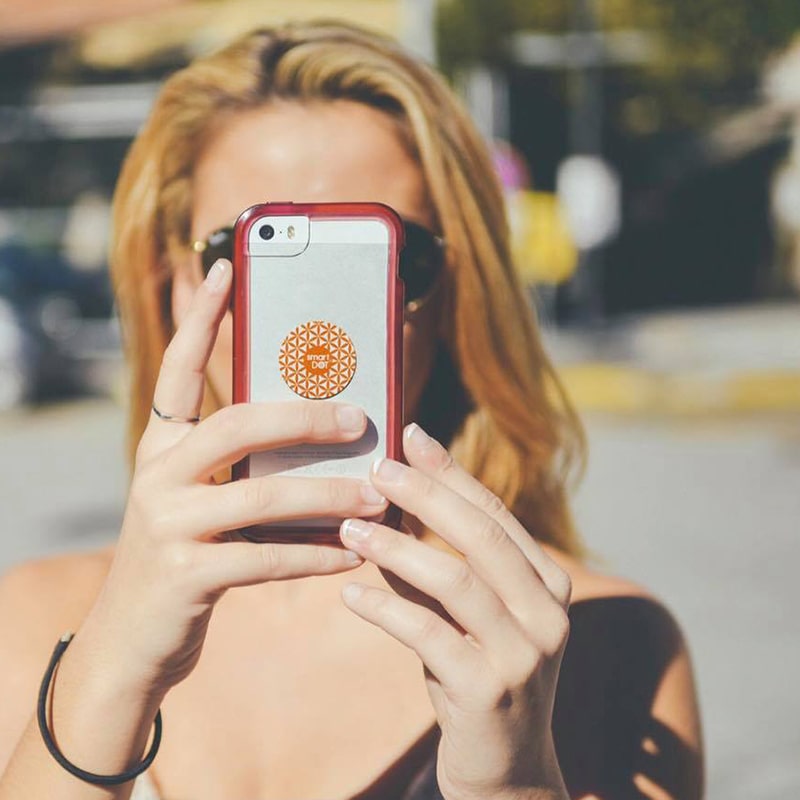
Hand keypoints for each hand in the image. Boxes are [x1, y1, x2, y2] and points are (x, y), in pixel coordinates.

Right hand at [82, 259, 386, 696]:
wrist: (134, 639)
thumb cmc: (188, 555)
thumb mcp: (205, 500)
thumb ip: (247, 467)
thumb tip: (330, 436)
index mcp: (162, 447)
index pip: (177, 370)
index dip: (200, 319)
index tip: (224, 268)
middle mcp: (156, 475)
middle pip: (237, 424)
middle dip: (306, 418)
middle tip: (360, 420)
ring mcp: (164, 524)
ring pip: (263, 495)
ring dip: (331, 496)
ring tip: (378, 497)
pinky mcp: (183, 574)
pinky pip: (268, 557)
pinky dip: (317, 554)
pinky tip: (353, 552)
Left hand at [338, 423, 571, 799]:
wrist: (507, 770)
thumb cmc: (479, 675)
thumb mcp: (465, 615)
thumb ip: (436, 564)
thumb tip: (386, 508)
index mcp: (547, 583)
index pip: (495, 513)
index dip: (451, 471)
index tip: (410, 436)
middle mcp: (547, 613)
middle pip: (481, 535)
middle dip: (427, 495)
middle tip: (377, 468)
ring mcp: (524, 654)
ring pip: (456, 580)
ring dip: (397, 548)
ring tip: (351, 528)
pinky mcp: (488, 692)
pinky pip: (428, 635)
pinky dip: (385, 609)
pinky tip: (349, 595)